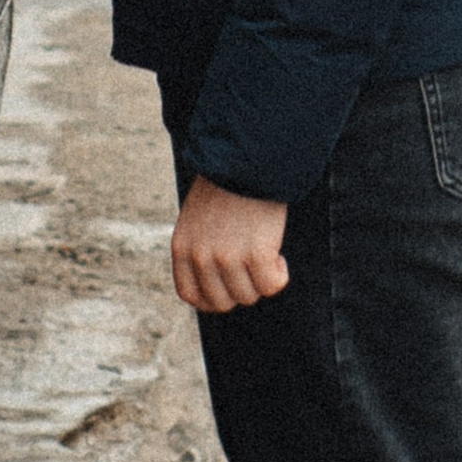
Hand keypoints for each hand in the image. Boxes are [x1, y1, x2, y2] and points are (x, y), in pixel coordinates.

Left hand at [171, 175, 289, 315]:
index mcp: (182, 247)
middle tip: (251, 267)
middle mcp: (201, 257)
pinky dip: (279, 275)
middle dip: (239, 289)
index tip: (229, 288)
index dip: (212, 298)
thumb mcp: (197, 218)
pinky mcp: (255, 255)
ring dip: (261, 279)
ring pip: (248, 296)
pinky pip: (271, 285)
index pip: (190, 295)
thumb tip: (217, 282)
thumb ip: (200, 249)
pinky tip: (278, 255)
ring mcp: (227, 258)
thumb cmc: (227, 185)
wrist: (247, 159)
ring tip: (265, 253)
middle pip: (222, 302)